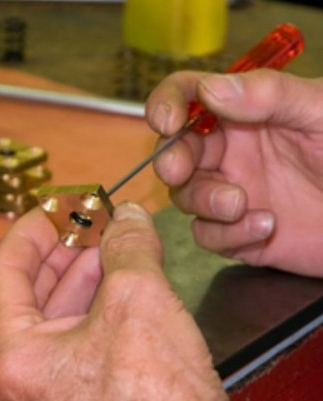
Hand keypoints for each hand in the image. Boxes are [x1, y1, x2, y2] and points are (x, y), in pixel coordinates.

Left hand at [0, 203, 281, 400]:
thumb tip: (126, 218)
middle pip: (29, 297)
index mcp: (11, 360)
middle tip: (88, 225)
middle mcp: (15, 386)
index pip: (4, 274)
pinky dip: (87, 313)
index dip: (31, 233)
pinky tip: (113, 288)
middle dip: (63, 254)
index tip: (51, 211)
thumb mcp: (139, 295)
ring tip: (107, 250)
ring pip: (51, 323)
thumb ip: (126, 243)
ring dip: (79, 282)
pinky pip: (67, 347)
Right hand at [146, 70, 322, 276]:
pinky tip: (265, 227)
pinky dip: (229, 236)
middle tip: (180, 170)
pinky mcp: (237, 234)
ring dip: (205, 201)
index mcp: (244, 116)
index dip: (167, 104)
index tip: (167, 121)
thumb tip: (209, 90)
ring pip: (186, 197)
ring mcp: (230, 194)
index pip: (189, 98)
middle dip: (171, 161)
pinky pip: (209, 236)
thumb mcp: (320, 112)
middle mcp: (230, 154)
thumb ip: (268, 95)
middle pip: (176, 152)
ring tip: (241, 204)